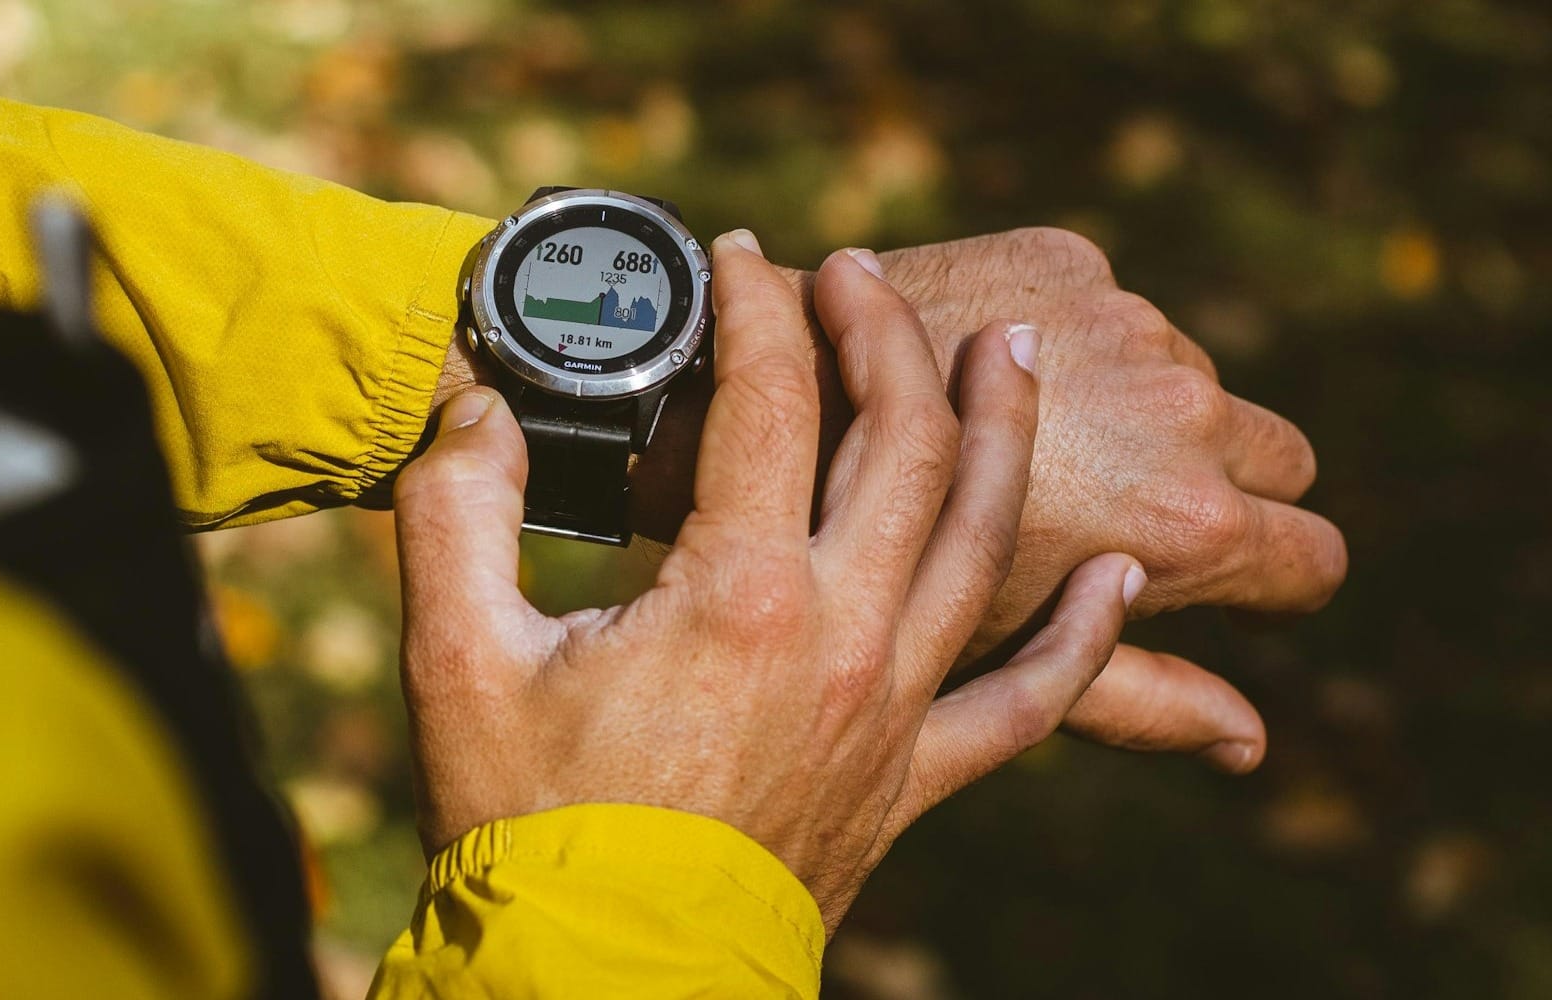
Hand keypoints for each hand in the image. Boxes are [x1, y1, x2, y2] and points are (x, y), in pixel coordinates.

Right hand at [396, 235, 1145, 932]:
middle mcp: (841, 633)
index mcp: (738, 592)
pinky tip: (1126, 583)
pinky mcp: (910, 777)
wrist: (599, 977)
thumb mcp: (457, 655)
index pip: (767, 399)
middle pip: (902, 442)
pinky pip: (1031, 704)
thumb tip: (472, 408)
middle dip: (887, 335)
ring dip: (1002, 433)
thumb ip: (456, 509)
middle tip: (862, 272)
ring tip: (1016, 351)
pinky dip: (1087, 641)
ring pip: (983, 540)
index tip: (740, 256)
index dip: (754, 306)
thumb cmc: (525, 827)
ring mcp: (892, 708)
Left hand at [611, 228, 1346, 772]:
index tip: (1230, 582)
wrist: (731, 418)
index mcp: (1176, 525)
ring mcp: (1122, 325)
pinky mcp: (1059, 256)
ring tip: (1041, 439)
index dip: (1276, 579)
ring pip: (1192, 374)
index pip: (1304, 558)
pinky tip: (997, 364)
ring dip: (1140, 405)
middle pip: (1272, 452)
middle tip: (1141, 508)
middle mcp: (1174, 414)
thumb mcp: (996, 672)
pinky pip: (1113, 303)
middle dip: (1223, 483)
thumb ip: (1135, 697)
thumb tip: (1250, 745)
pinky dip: (1078, 332)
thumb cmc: (846, 586)